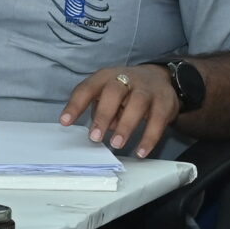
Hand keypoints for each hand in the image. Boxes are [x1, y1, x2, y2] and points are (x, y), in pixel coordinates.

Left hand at [60, 62, 179, 155]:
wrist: (160, 77)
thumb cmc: (125, 90)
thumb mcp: (107, 94)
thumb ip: (99, 109)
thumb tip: (96, 132)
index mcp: (106, 77)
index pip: (87, 88)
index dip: (76, 104)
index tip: (65, 122)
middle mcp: (126, 78)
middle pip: (114, 92)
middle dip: (104, 115)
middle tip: (96, 138)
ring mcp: (147, 89)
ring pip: (137, 103)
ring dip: (126, 125)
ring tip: (117, 144)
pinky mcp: (165, 102)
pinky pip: (158, 119)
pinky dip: (149, 137)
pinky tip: (141, 151)